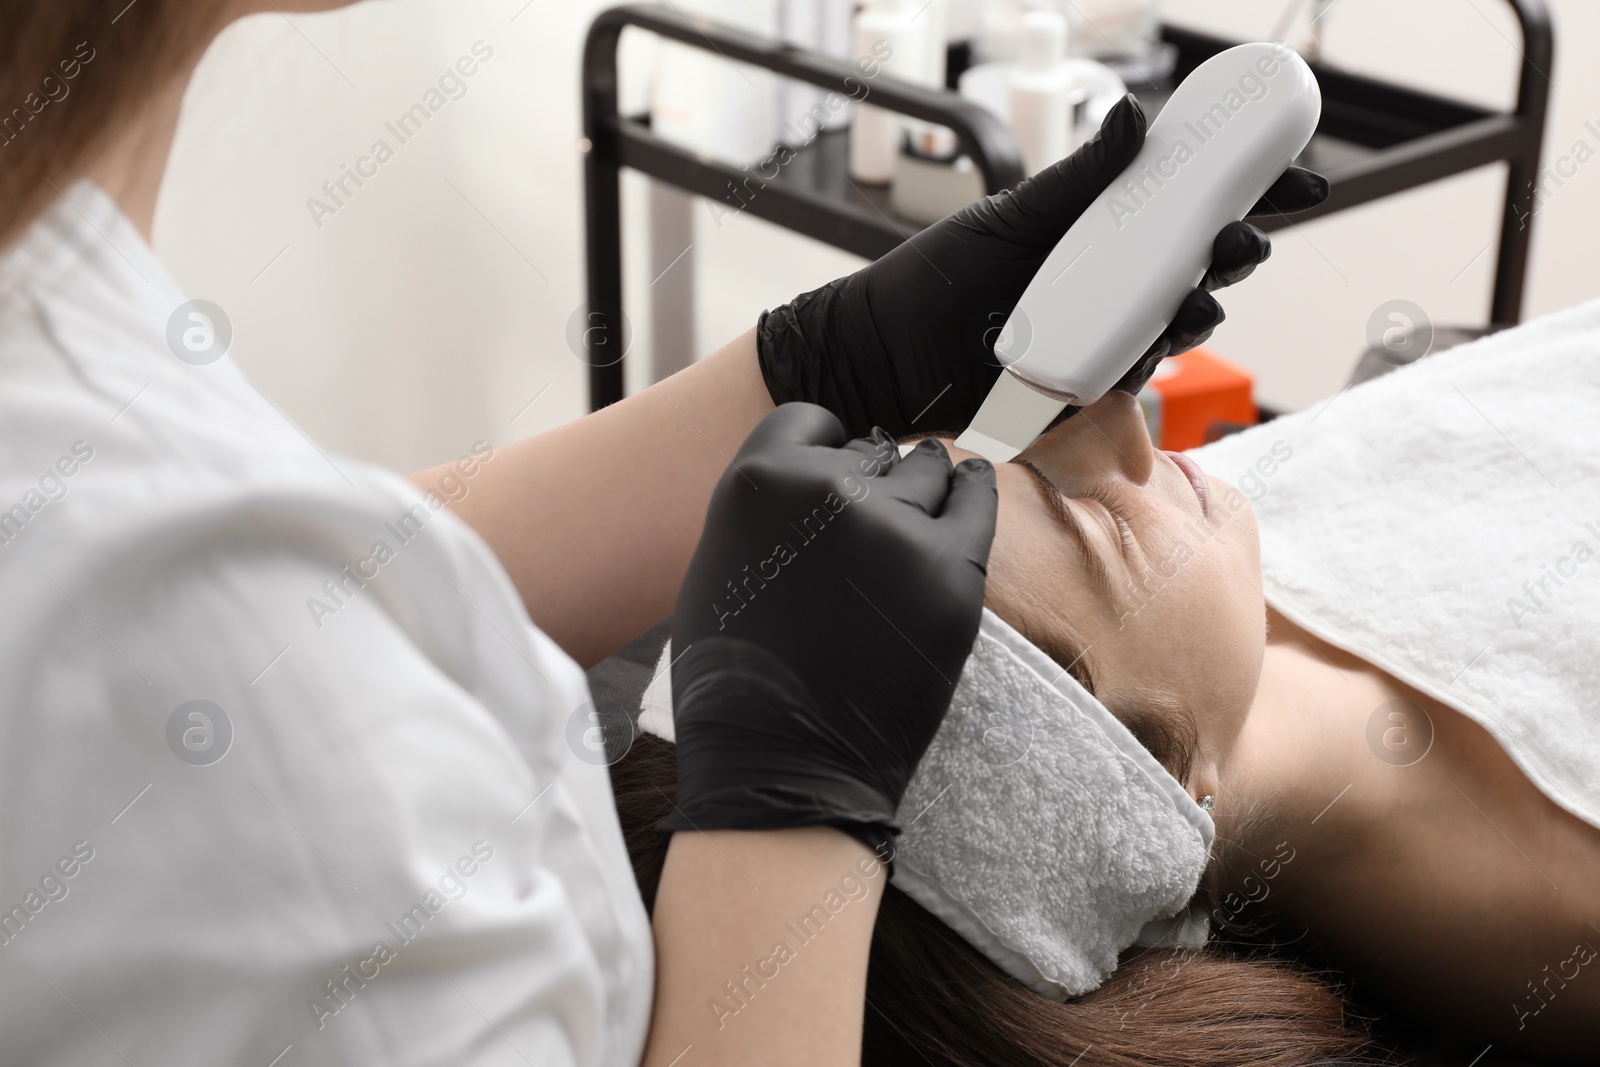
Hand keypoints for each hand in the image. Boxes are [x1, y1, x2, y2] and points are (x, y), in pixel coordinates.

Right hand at [664, 404, 996, 854]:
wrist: (784, 768)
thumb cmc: (739, 681)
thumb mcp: (721, 566)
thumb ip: (769, 508)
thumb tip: (825, 468)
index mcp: (758, 481)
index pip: (809, 420)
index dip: (823, 447)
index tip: (833, 471)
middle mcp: (829, 490)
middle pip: (871, 449)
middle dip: (870, 477)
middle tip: (867, 525)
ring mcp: (897, 530)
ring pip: (927, 470)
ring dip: (921, 485)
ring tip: (914, 512)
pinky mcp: (953, 574)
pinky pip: (976, 502)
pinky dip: (972, 489)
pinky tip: (970, 485)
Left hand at [756, 93, 1329, 437]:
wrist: (879, 352)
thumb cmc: (935, 280)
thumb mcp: (1012, 218)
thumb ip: (1079, 178)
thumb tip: (1135, 114)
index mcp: (1102, 239)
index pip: (1187, 214)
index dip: (1249, 197)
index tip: (1299, 179)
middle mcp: (1108, 289)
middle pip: (1195, 271)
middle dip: (1235, 253)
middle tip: (1246, 237)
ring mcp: (1097, 340)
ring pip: (1173, 326)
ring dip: (1203, 308)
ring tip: (1207, 289)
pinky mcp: (1078, 389)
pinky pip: (1126, 376)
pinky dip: (1147, 359)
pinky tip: (1156, 342)